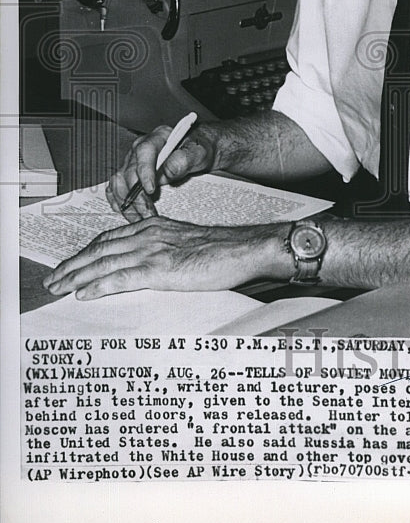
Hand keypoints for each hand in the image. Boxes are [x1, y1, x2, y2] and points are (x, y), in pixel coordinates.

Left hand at [42, 217, 281, 299]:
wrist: (244, 248)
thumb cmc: (221, 250)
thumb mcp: (185, 243)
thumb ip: (163, 249)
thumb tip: (147, 268)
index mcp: (153, 227)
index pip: (108, 239)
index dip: (84, 252)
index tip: (69, 265)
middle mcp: (148, 235)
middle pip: (99, 249)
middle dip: (71, 265)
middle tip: (51, 280)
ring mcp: (154, 251)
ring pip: (103, 262)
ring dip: (76, 277)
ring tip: (58, 288)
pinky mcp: (161, 269)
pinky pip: (122, 277)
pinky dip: (99, 286)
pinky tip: (84, 294)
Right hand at [106, 124, 216, 220]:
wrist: (197, 155)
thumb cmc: (198, 150)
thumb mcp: (199, 152)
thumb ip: (185, 158)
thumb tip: (168, 170)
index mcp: (157, 137)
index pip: (144, 151)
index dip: (145, 171)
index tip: (150, 189)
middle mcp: (140, 148)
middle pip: (130, 171)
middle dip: (137, 196)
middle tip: (148, 213)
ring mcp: (132, 162)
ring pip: (119, 182)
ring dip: (127, 202)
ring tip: (141, 218)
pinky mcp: (128, 175)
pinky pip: (116, 188)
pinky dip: (118, 201)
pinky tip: (128, 212)